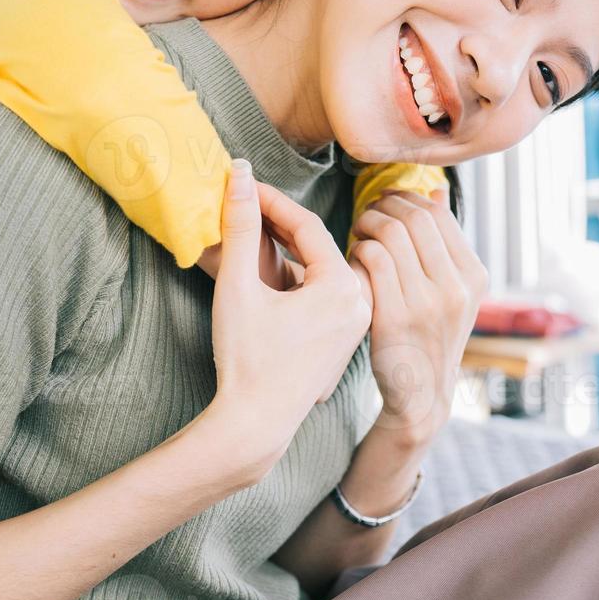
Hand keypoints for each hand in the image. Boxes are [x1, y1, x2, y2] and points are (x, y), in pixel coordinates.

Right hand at [201, 160, 370, 475]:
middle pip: (318, 246)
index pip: (306, 226)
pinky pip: (325, 293)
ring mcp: (357, 322)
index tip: (241, 185)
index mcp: (342, 287)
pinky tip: (268, 272)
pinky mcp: (346, 338)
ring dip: (289, 249)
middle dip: (278, 223)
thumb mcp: (237, 286)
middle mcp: (360, 302)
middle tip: (244, 203)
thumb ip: (240, 227)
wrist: (255, 424)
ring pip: (322, 269)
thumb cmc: (245, 358)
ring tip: (251, 232)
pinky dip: (298, 277)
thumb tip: (239, 175)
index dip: (269, 202)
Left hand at [348, 188, 488, 442]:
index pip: (438, 214)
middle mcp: (457, 288)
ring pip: (391, 235)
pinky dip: (358, 251)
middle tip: (368, 213)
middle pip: (414, 218)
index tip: (388, 203)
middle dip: (384, 206)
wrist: (421, 397)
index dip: (406, 199)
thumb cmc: (428, 337)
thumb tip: (435, 191)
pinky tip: (354, 259)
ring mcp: (428, 304)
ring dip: (367, 225)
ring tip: (359, 233)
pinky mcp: (397, 318)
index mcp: (475, 276)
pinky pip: (372, 260)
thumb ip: (444, 244)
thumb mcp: (452, 293)